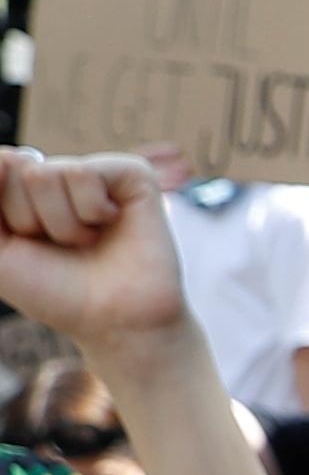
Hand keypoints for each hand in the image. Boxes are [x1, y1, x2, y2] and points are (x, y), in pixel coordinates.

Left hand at [0, 147, 192, 355]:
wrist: (112, 320)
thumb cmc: (54, 290)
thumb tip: (6, 154)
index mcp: (26, 189)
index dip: (4, 211)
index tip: (23, 240)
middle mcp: (59, 176)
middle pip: (14, 167)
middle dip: (26, 218)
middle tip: (57, 245)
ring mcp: (95, 173)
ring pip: (44, 173)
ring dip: (60, 223)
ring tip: (85, 241)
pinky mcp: (130, 174)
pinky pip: (82, 173)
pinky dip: (90, 211)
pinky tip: (109, 225)